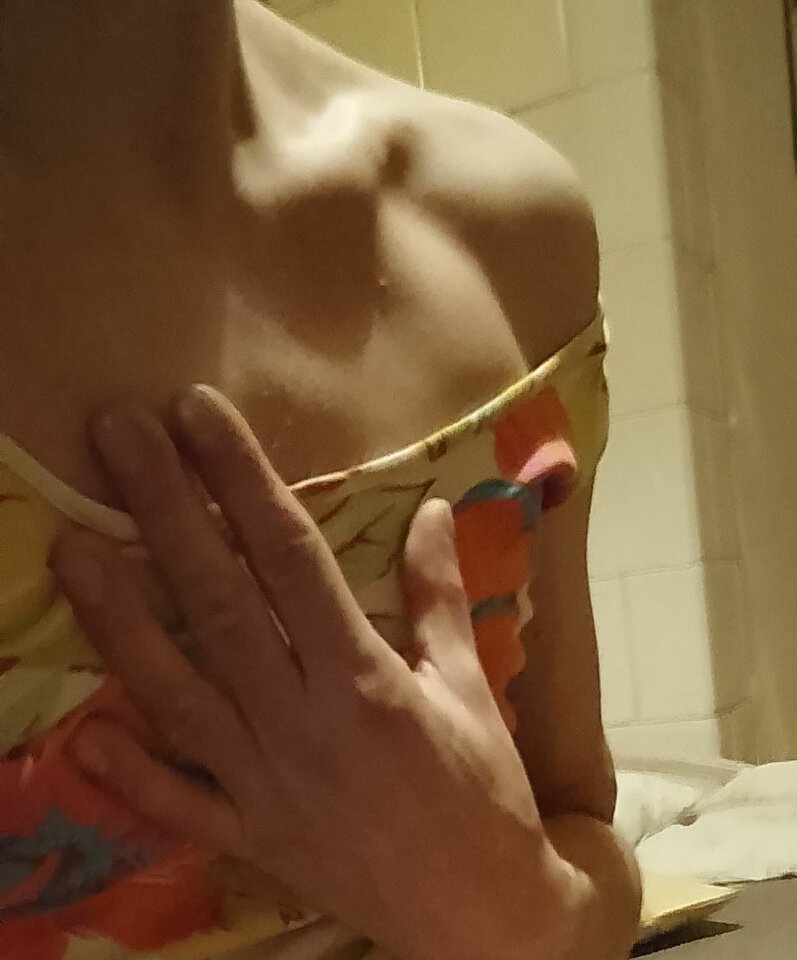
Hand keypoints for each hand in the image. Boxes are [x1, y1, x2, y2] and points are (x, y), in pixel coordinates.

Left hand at [51, 386, 573, 959]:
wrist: (482, 917)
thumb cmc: (484, 790)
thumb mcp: (470, 686)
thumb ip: (441, 595)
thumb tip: (434, 510)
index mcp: (363, 677)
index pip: (289, 554)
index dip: (242, 478)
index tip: (198, 414)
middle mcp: (301, 721)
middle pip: (220, 600)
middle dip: (167, 510)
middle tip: (119, 434)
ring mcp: (264, 784)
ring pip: (177, 692)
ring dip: (119, 619)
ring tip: (70, 547)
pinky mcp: (250, 837)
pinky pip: (179, 806)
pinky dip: (130, 772)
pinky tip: (82, 730)